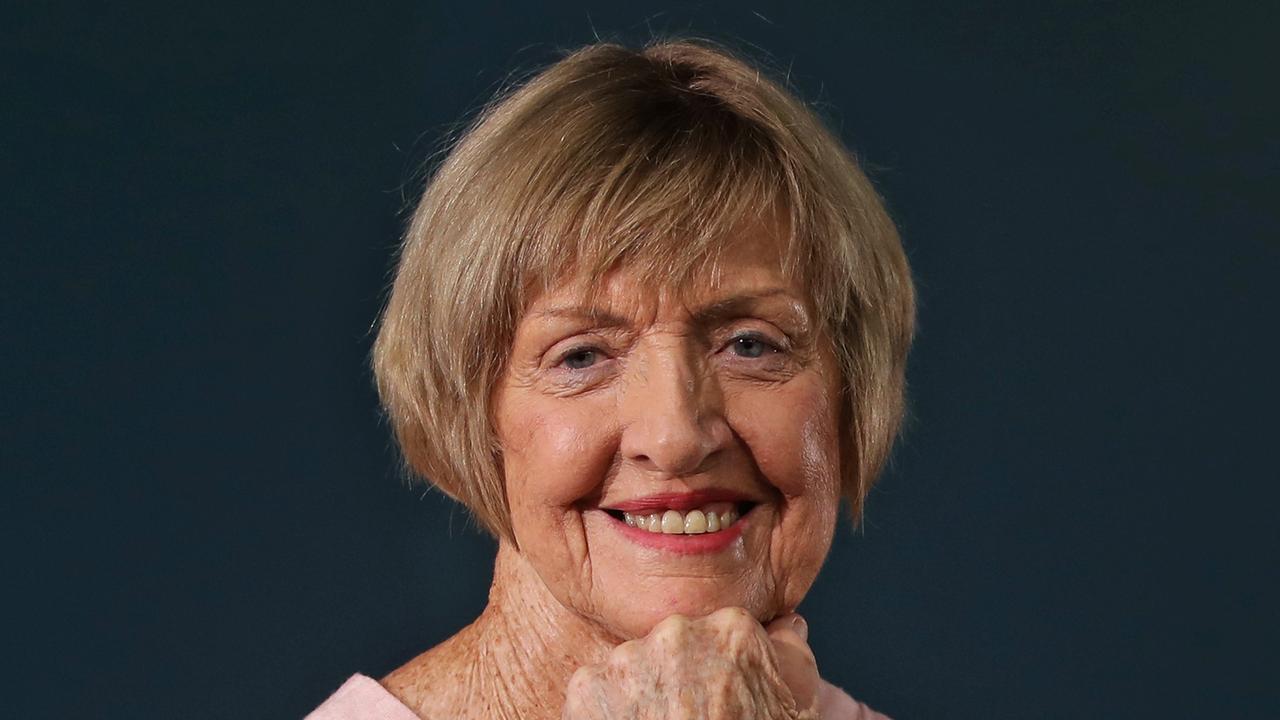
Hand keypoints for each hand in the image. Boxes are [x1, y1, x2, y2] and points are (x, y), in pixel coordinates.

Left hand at [563, 607, 819, 718]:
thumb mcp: (797, 703)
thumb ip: (790, 652)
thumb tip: (785, 628)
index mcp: (732, 630)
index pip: (720, 632)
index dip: (719, 667)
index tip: (721, 696)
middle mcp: (677, 633)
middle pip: (672, 645)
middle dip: (676, 676)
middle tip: (689, 718)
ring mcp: (628, 660)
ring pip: (631, 667)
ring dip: (640, 694)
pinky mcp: (587, 688)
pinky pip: (593, 692)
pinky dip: (605, 714)